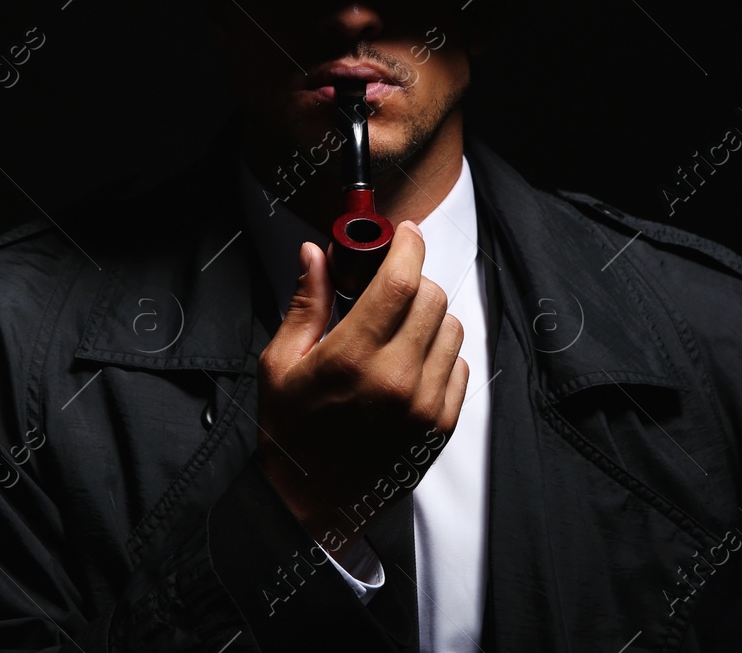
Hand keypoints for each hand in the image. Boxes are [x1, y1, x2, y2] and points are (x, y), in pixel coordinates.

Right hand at [255, 221, 468, 558]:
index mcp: (351, 357)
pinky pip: (461, 365)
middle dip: (412, 279)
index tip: (404, 234)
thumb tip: (315, 255)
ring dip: (428, 316)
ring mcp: (424, 404)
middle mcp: (396, 378)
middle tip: (388, 287)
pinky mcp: (441, 426)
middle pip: (431, 297)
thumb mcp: (280, 364)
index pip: (400, 280)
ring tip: (396, 331)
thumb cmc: (290, 435)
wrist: (310, 506)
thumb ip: (305, 304)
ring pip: (451, 328)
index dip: (407, 245)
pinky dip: (441, 354)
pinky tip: (411, 364)